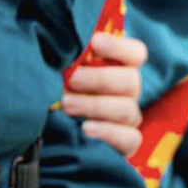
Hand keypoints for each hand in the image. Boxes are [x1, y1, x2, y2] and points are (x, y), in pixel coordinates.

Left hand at [65, 29, 146, 157]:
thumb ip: (70, 61)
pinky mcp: (126, 144)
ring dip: (96, 105)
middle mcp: (128, 93)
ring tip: (67, 105)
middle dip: (100, 78)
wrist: (51, 140)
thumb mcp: (63, 75)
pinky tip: (85, 129)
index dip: (119, 46)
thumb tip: (62, 42)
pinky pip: (130, 138)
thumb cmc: (58, 96)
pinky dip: (108, 132)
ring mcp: (128, 119)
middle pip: (131, 80)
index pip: (136, 53)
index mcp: (118, 69)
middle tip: (72, 79)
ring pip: (127, 108)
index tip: (95, 42)